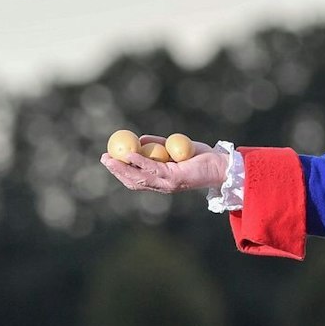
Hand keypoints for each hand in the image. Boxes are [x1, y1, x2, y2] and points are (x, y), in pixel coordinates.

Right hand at [101, 138, 229, 193]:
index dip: (120, 171)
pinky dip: (139, 161)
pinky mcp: (174, 178)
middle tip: (104, 159)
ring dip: (122, 168)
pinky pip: (152, 169)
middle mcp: (162, 185)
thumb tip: (140, 140)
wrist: (220, 165)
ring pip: (138, 177)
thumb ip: (158, 146)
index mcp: (160, 181)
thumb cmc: (200, 157)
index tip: (109, 160)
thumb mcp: (174, 148)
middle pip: (132, 181)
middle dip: (116, 171)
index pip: (135, 179)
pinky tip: (129, 154)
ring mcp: (167, 184)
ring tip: (110, 158)